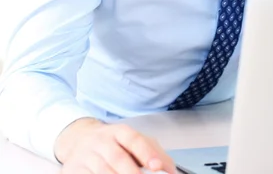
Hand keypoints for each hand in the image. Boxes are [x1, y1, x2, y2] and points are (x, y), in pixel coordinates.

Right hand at [55, 118, 175, 173]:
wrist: (77, 140)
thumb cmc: (114, 144)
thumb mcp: (135, 143)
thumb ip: (155, 154)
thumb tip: (171, 171)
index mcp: (120, 132)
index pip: (134, 140)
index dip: (146, 153)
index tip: (157, 167)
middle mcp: (101, 141)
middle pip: (118, 158)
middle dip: (132, 173)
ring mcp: (85, 155)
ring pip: (102, 170)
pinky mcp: (72, 169)